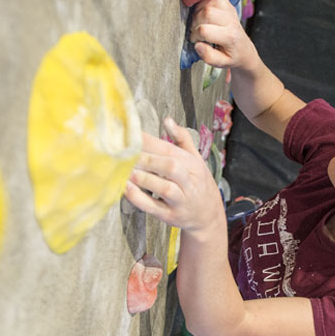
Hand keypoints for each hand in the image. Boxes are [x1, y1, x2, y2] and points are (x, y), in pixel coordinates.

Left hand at [125, 118, 225, 233]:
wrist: (208, 215)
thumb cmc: (197, 184)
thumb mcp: (196, 160)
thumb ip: (182, 139)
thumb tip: (167, 120)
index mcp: (193, 165)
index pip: (171, 150)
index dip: (151, 141)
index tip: (132, 134)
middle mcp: (189, 183)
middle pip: (171, 167)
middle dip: (148, 159)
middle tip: (127, 154)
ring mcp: (180, 201)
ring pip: (165, 189)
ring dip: (144, 178)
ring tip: (126, 170)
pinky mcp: (170, 216)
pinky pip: (154, 208)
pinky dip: (139, 198)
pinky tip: (126, 188)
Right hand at [189, 0, 257, 70]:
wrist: (244, 49)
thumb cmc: (231, 56)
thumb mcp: (221, 63)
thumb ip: (208, 57)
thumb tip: (197, 45)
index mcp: (230, 36)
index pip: (204, 30)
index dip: (195, 35)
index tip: (196, 40)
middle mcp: (231, 20)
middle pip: (205, 13)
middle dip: (195, 22)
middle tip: (197, 30)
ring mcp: (229, 8)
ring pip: (207, 1)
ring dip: (198, 10)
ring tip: (200, 21)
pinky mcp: (227, 2)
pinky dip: (203, 0)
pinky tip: (203, 11)